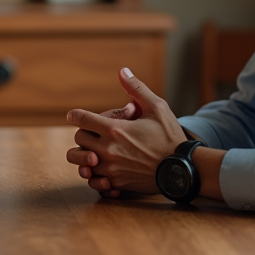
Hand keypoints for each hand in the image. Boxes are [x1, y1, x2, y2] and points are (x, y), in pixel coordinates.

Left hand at [65, 68, 186, 197]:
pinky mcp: (117, 184)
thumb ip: (136, 89)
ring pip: (81, 162)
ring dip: (85, 154)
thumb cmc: (170, 136)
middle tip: (92, 132)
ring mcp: (111, 169)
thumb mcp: (157, 107)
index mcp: (115, 129)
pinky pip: (94, 181)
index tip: (73, 115)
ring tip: (94, 151)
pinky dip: (94, 174)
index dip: (75, 115)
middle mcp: (109, 150)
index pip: (82, 119)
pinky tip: (103, 168)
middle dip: (83, 133)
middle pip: (79, 140)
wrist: (182, 168)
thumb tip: (122, 71)